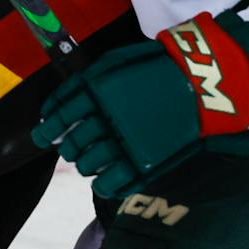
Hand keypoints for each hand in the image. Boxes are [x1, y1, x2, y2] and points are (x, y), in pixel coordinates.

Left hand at [33, 13, 248, 199]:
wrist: (203, 79)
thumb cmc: (155, 67)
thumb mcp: (114, 63)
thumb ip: (80, 85)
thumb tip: (50, 111)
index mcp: (98, 92)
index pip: (61, 116)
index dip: (49, 129)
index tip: (44, 135)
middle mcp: (109, 117)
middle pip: (74, 142)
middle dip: (69, 148)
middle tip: (71, 149)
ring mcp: (128, 141)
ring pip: (90, 163)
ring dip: (85, 165)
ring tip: (89, 162)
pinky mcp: (147, 160)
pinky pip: (114, 182)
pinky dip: (104, 185)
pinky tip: (102, 182)